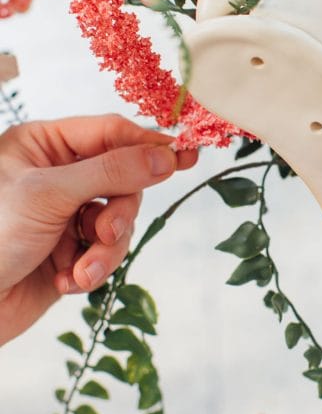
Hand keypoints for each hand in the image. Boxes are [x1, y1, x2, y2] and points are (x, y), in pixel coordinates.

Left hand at [0, 114, 196, 344]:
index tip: (187, 155)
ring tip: (80, 270)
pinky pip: (105, 252)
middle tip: (106, 232)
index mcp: (42, 145)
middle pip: (123, 180)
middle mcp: (56, 175)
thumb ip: (112, 172)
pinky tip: (65, 281)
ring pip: (118, 221)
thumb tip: (166, 156)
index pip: (110, 133)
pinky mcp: (70, 252)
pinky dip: (92, 269)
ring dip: (105, 249)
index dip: (148, 144)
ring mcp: (65, 214)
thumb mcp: (49, 194)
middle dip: (117, 213)